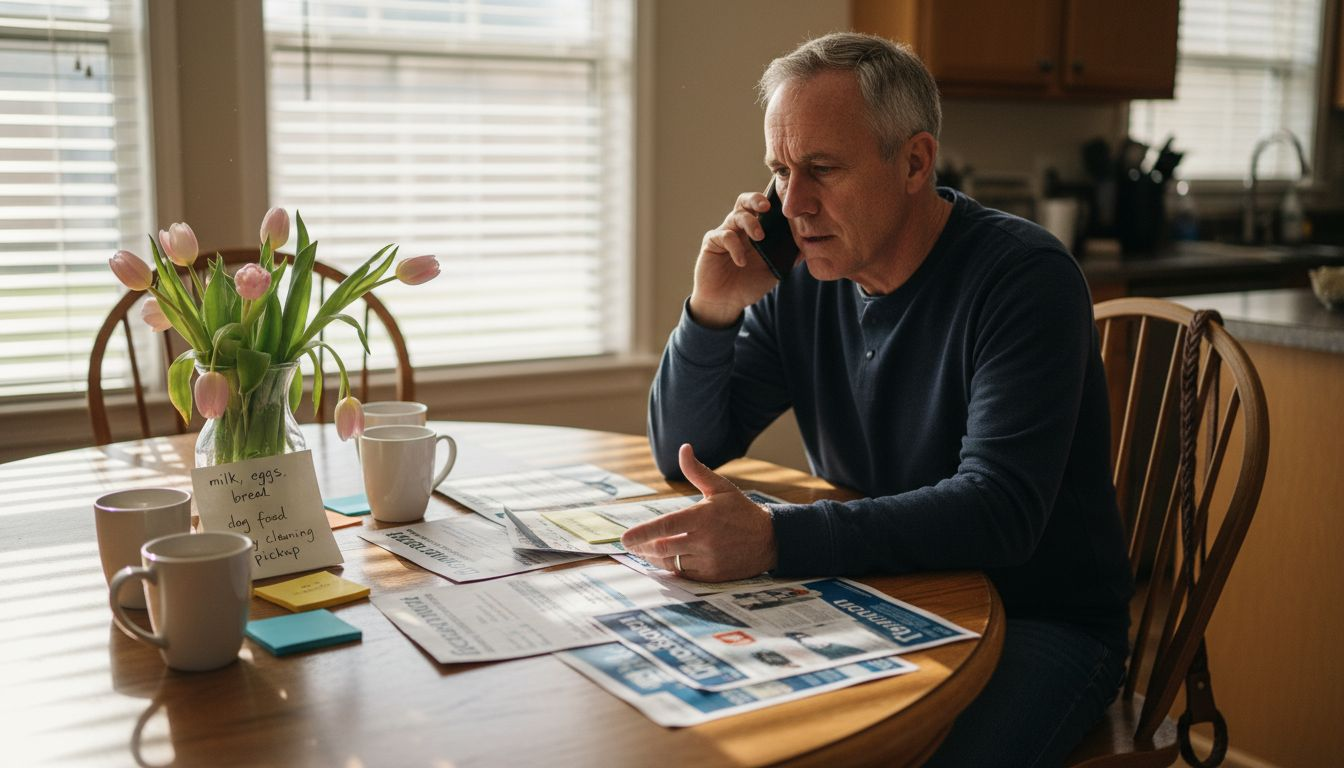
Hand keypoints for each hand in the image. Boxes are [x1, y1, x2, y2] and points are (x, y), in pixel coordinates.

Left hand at [620, 443, 776, 580]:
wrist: (770, 540)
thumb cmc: (741, 511)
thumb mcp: (720, 488)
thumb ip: (697, 471)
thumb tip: (683, 448)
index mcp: (703, 517)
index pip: (665, 526)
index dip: (641, 533)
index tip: (624, 538)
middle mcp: (704, 540)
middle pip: (662, 548)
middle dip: (642, 547)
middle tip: (631, 544)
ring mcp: (708, 560)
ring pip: (670, 562)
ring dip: (654, 557)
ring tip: (646, 550)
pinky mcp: (712, 576)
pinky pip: (683, 574)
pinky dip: (671, 567)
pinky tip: (666, 559)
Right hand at [689, 192, 783, 328]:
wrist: (726, 303)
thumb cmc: (748, 284)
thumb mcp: (773, 271)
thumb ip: (788, 258)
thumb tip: (808, 246)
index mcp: (755, 230)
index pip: (762, 207)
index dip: (772, 201)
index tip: (785, 205)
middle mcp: (740, 227)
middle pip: (745, 201)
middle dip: (756, 199)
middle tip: (767, 207)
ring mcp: (725, 233)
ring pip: (736, 215)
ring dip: (750, 223)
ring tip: (760, 238)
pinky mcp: (712, 242)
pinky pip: (724, 236)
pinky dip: (735, 247)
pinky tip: (741, 262)